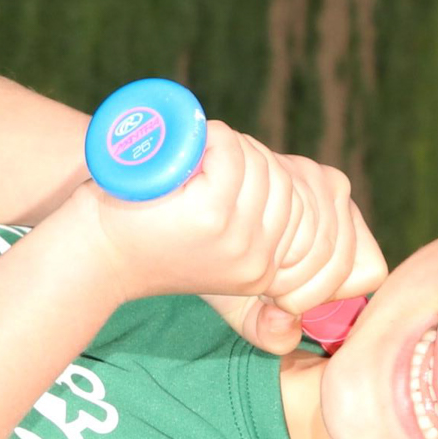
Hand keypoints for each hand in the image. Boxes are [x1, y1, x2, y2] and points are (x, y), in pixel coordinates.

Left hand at [74, 123, 386, 347]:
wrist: (94, 248)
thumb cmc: (154, 240)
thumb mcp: (223, 261)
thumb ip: (277, 274)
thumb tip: (335, 296)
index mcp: (268, 277)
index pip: (344, 234)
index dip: (320, 203)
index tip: (263, 190)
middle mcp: (260, 266)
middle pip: (306, 189)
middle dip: (269, 167)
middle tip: (218, 170)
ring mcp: (239, 241)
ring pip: (268, 169)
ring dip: (238, 150)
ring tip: (202, 165)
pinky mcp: (212, 216)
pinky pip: (236, 157)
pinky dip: (217, 142)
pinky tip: (194, 155)